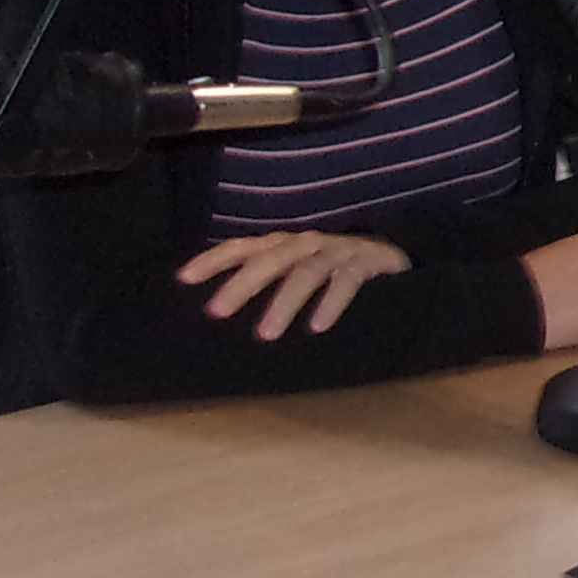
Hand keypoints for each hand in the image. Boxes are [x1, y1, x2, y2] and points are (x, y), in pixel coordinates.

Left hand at [178, 227, 412, 338]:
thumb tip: (218, 308)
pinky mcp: (368, 263)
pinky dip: (331, 303)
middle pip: (270, 259)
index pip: (242, 247)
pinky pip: (348, 281)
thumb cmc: (334, 271)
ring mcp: (338, 251)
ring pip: (306, 272)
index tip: (183, 280)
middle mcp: (307, 243)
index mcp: (284, 245)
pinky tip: (317, 327)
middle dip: (241, 285)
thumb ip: (266, 282)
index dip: (212, 260)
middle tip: (216, 312)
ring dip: (283, 302)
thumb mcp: (296, 271)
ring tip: (265, 334)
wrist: (394, 256)